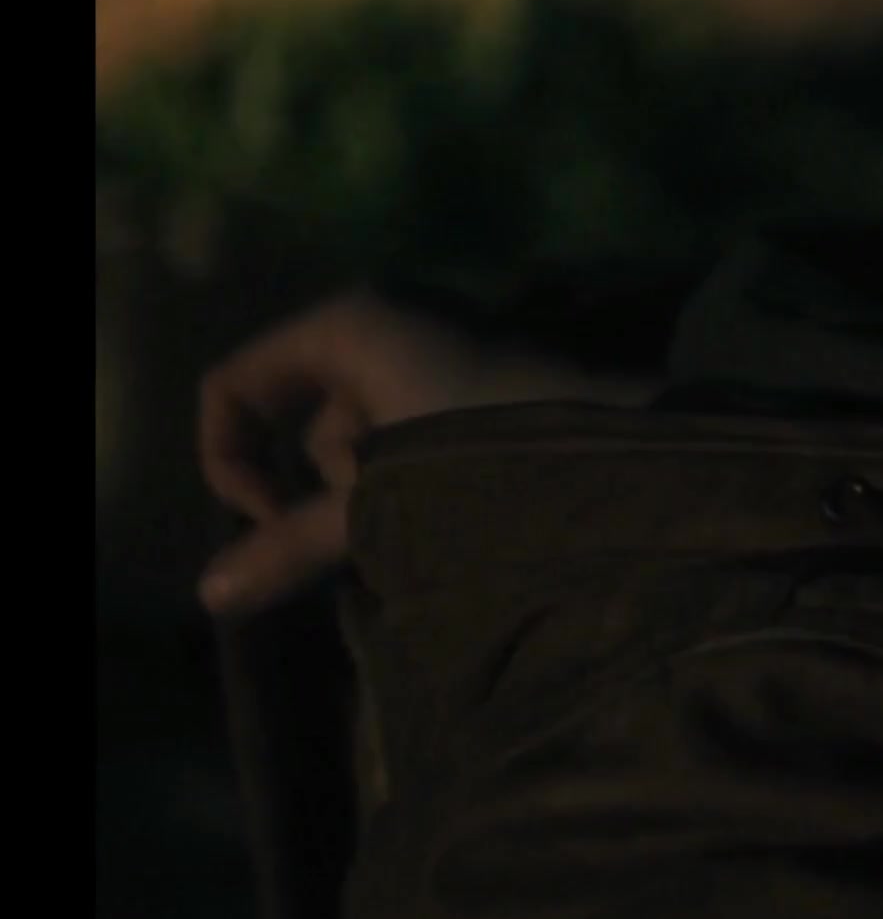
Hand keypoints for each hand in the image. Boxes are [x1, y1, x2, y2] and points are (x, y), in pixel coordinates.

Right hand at [195, 289, 650, 615]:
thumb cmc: (495, 456)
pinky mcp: (485, 386)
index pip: (235, 382)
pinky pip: (416, 440)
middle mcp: (389, 322)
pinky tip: (465, 519)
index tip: (271, 519)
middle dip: (335, 489)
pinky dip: (422, 485)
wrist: (639, 446)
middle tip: (391, 523)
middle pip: (306, 421)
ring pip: (367, 441)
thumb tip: (208, 596)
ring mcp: (440, 351)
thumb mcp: (383, 503)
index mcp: (349, 324)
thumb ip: (292, 545)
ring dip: (385, 497)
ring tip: (446, 523)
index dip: (231, 457)